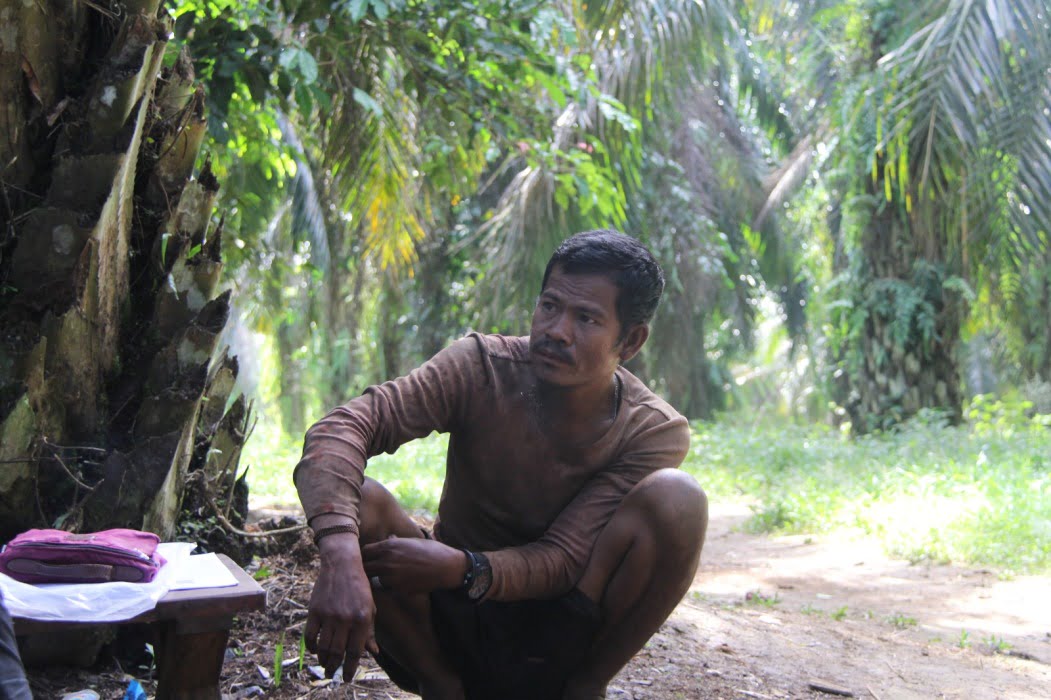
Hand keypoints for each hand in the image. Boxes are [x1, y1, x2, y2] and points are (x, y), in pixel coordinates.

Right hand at [304, 535, 378, 678]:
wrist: (342, 565)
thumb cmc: (360, 587)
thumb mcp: (370, 608)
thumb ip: (370, 631)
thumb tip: (373, 653)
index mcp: (361, 619)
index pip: (355, 651)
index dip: (350, 668)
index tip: (346, 678)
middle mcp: (345, 619)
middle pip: (337, 652)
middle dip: (334, 667)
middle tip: (332, 674)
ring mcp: (329, 615)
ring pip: (323, 647)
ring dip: (323, 659)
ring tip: (325, 664)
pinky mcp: (315, 610)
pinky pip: (310, 635)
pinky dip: (311, 646)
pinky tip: (315, 650)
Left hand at [361, 536, 467, 592]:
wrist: (446, 567)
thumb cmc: (431, 550)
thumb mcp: (411, 541)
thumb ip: (396, 542)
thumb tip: (388, 538)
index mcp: (389, 546)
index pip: (364, 551)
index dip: (365, 555)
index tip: (368, 557)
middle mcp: (386, 562)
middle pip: (364, 568)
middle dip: (366, 569)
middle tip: (370, 570)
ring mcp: (391, 578)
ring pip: (375, 580)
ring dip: (379, 579)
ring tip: (389, 576)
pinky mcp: (398, 590)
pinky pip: (387, 589)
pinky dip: (390, 587)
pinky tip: (400, 582)